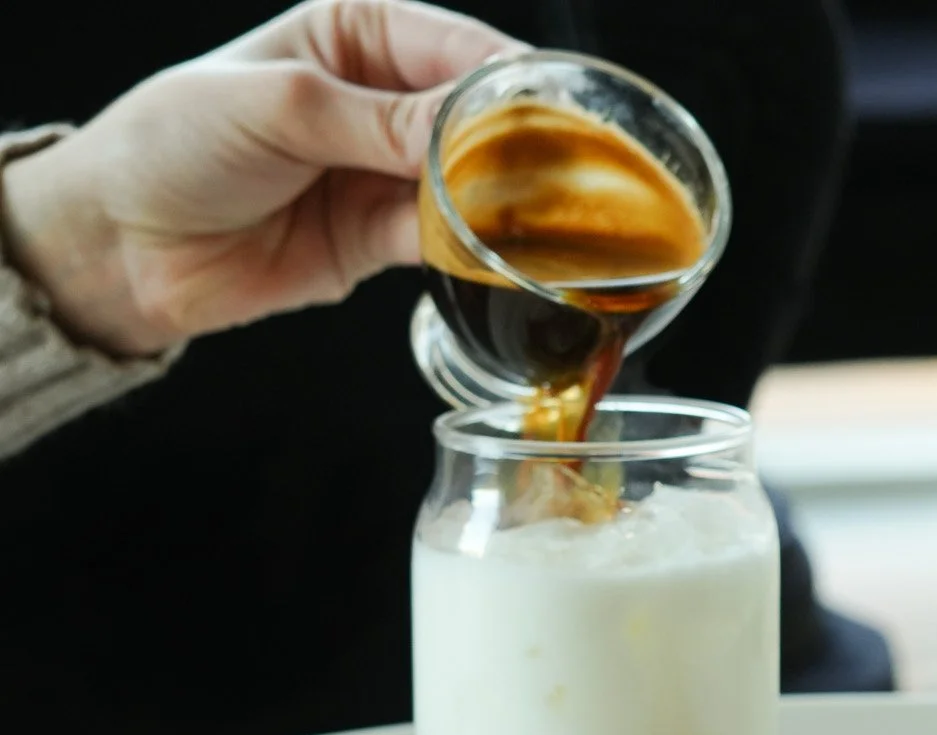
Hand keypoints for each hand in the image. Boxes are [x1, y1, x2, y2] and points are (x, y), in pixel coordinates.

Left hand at [0, 0, 525, 355]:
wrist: (120, 244)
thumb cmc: (175, 143)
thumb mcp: (281, 108)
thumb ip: (382, 121)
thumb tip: (475, 132)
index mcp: (356, 36)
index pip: (458, 48)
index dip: (514, 79)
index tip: (563, 112)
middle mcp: (382, 101)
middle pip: (481, 118)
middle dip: (525, 144)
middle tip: (574, 173)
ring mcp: (386, 173)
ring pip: (474, 184)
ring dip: (509, 203)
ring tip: (551, 219)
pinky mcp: (384, 240)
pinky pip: (448, 240)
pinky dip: (477, 249)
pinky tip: (505, 254)